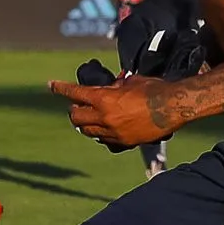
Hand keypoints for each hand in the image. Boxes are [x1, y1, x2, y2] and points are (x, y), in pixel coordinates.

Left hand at [49, 75, 183, 147]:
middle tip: (77, 105)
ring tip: (90, 118)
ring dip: (85, 124)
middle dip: (74, 110)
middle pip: (76, 118)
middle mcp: (105, 118)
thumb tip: (111, 87)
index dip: (60, 88)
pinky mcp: (124, 143)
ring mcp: (114, 133)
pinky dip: (101, 134)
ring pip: (88, 132)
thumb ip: (115, 86)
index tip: (51, 85)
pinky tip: (106, 129)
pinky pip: (105, 141)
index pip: (74, 94)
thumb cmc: (153, 89)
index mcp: (103, 99)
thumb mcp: (130, 82)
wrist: (173, 108)